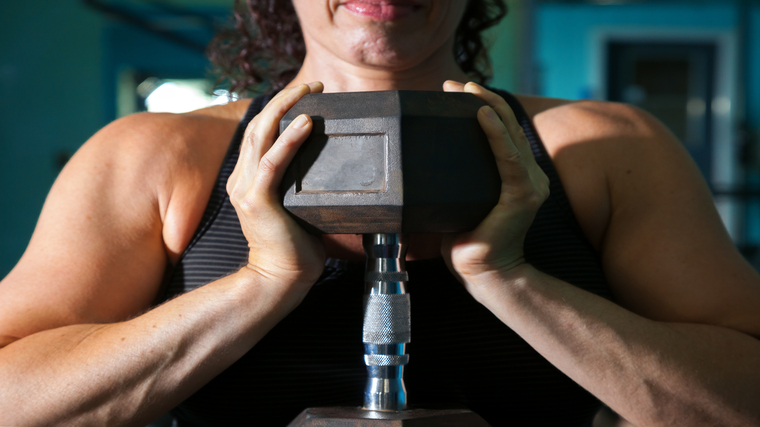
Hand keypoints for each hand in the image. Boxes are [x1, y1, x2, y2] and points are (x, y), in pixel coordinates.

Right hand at [227, 82, 325, 293]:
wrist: (280, 279)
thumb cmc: (295, 247)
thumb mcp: (297, 207)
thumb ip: (303, 186)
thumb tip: (334, 171)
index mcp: (248, 179)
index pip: (260, 133)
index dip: (280, 108)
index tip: (307, 95)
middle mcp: (241, 179)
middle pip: (259, 125)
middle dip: (285, 99)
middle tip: (312, 84)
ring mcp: (246, 188)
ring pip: (263, 134)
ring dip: (287, 107)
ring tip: (309, 90)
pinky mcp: (257, 199)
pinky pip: (274, 162)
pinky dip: (290, 139)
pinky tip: (306, 122)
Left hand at [440, 81, 549, 286]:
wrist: (484, 275)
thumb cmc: (467, 242)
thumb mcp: (460, 203)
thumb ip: (454, 183)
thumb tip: (416, 165)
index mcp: (518, 176)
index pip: (502, 132)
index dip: (482, 106)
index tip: (455, 91)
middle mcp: (530, 175)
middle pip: (507, 126)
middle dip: (481, 99)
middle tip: (454, 84)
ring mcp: (530, 184)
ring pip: (509, 134)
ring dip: (487, 106)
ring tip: (465, 90)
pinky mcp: (522, 194)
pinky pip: (509, 157)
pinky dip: (496, 133)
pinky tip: (481, 114)